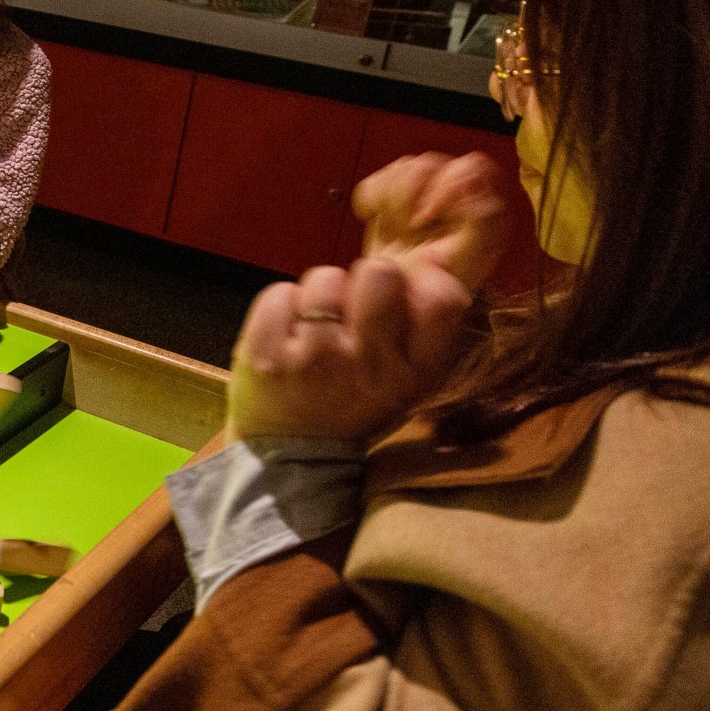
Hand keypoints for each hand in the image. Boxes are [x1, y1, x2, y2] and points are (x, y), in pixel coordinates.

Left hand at [224, 257, 472, 444]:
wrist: (291, 454)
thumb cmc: (353, 397)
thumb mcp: (403, 373)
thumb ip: (424, 320)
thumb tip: (435, 256)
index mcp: (413, 371)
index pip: (442, 301)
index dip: (425, 281)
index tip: (406, 293)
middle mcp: (370, 364)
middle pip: (380, 272)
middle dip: (364, 280)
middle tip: (351, 310)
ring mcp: (317, 359)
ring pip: (326, 278)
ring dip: (319, 294)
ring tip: (314, 327)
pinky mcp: (267, 355)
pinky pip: (279, 293)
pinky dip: (280, 307)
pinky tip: (285, 336)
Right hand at [354, 152, 510, 293]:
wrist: (397, 302)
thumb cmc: (438, 287)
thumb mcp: (467, 257)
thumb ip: (483, 219)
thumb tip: (475, 181)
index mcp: (481, 204)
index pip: (470, 167)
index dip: (444, 185)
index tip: (427, 217)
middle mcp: (454, 194)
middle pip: (429, 163)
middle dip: (411, 197)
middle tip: (410, 229)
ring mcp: (421, 194)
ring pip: (402, 168)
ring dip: (392, 203)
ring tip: (397, 232)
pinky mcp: (391, 198)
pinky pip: (375, 180)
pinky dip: (370, 201)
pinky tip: (379, 223)